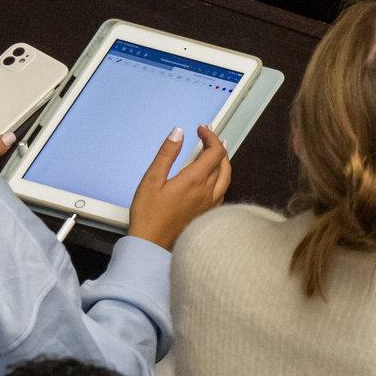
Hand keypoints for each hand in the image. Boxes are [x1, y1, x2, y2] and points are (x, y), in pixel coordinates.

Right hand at [126, 124, 231, 248]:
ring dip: (223, 162)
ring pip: (227, 177)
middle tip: (207, 138)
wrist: (152, 245)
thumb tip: (178, 132)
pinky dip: (221, 179)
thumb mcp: (151, 180)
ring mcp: (210, 204)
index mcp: (195, 180)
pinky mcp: (207, 214)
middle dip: (217, 147)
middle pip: (223, 163)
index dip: (211, 137)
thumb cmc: (148, 214)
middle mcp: (207, 191)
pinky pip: (222, 191)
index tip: (201, 129)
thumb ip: (167, 154)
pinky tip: (213, 180)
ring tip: (217, 154)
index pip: (215, 151)